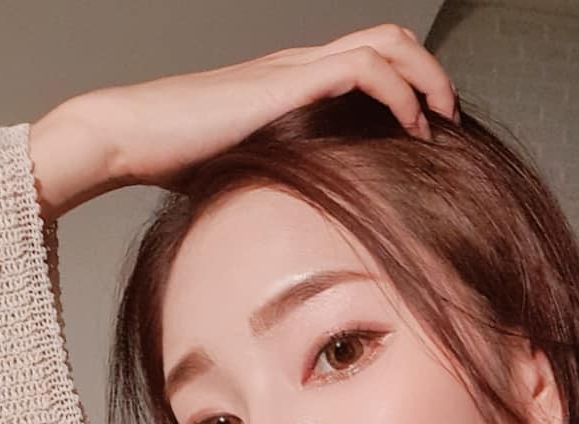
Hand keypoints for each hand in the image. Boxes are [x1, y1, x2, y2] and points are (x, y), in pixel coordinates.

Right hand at [30, 24, 457, 219]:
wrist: (130, 136)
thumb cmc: (174, 163)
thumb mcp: (245, 175)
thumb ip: (280, 183)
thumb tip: (303, 229)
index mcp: (290, 83)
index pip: (367, 61)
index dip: (407, 85)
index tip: (427, 130)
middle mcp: (298, 65)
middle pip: (387, 39)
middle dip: (429, 73)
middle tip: (448, 119)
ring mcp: (294, 68)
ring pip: (386, 43)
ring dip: (426, 77)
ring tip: (442, 119)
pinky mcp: (289, 81)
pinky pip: (365, 69)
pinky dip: (400, 93)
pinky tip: (411, 128)